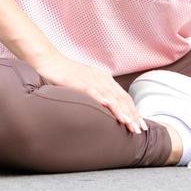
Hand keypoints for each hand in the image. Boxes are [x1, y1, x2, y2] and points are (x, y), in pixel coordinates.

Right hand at [33, 51, 147, 133]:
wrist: (49, 60)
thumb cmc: (66, 75)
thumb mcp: (86, 85)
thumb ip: (97, 94)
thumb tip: (106, 109)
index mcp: (105, 80)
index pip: (124, 97)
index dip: (134, 111)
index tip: (141, 125)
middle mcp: (102, 78)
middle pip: (121, 98)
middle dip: (132, 115)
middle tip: (140, 130)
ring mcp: (90, 79)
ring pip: (110, 96)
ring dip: (121, 110)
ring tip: (129, 123)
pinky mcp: (78, 81)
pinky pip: (92, 90)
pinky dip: (101, 98)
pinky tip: (108, 106)